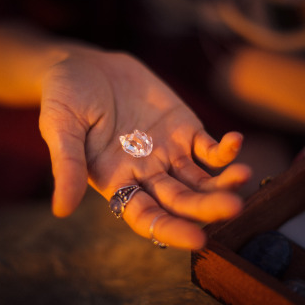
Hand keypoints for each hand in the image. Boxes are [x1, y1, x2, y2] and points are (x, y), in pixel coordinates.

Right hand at [39, 46, 251, 249]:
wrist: (85, 65)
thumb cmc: (65, 97)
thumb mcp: (60, 127)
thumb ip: (67, 165)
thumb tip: (60, 211)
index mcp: (116, 181)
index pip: (146, 217)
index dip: (171, 230)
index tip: (198, 239)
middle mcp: (145, 174)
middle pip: (181, 201)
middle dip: (207, 207)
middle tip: (233, 207)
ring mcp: (168, 153)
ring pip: (201, 179)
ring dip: (224, 182)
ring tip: (244, 175)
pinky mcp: (183, 129)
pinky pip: (208, 147)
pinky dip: (224, 149)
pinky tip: (236, 141)